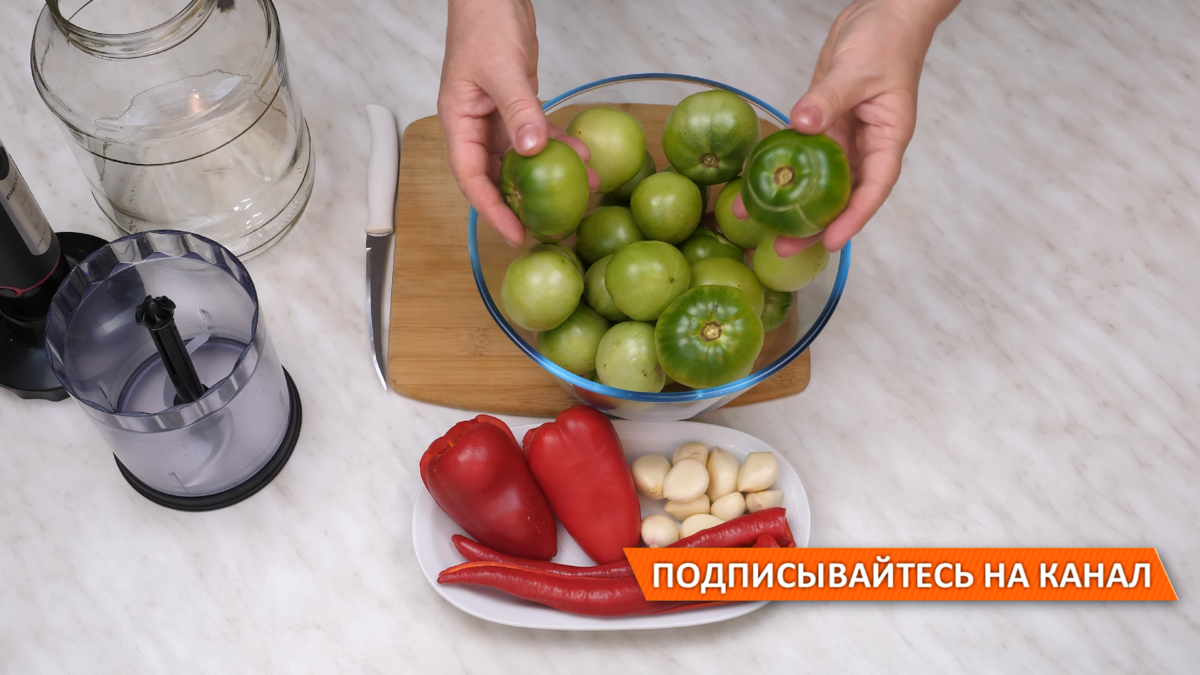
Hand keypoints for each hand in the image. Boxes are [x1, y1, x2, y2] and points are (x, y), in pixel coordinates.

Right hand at [437, 0, 596, 246]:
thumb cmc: (484, 24)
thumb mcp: (502, 69)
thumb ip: (518, 110)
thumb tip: (531, 151)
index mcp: (459, 122)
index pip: (471, 178)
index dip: (491, 210)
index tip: (514, 234)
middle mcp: (475, 126)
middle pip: (495, 177)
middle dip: (522, 204)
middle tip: (551, 228)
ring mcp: (497, 118)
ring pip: (522, 160)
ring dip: (550, 177)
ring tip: (582, 193)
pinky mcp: (518, 108)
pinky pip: (538, 137)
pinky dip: (559, 148)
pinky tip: (584, 158)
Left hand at [734, 0, 957, 256]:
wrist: (882, 11)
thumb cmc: (885, 38)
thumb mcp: (856, 70)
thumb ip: (828, 98)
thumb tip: (804, 124)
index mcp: (887, 137)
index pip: (873, 188)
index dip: (853, 219)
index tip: (831, 242)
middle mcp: (867, 144)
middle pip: (843, 195)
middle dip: (815, 225)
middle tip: (783, 249)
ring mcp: (845, 136)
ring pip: (820, 181)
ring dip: (794, 204)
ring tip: (760, 227)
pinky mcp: (825, 123)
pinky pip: (803, 155)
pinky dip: (783, 170)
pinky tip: (756, 186)